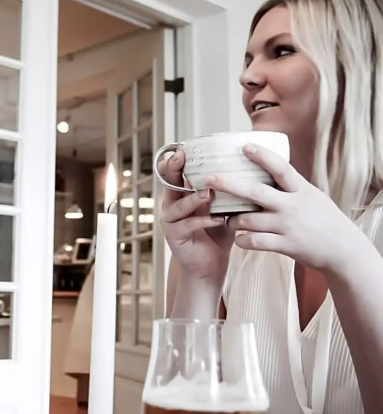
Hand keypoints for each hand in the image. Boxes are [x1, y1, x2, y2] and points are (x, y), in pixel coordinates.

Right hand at [159, 150, 233, 280]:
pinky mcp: (174, 237)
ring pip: (178, 206)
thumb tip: (247, 169)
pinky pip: (187, 225)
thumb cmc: (216, 234)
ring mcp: (171, 222)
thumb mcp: (221, 208)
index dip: (175, 161)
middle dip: (173, 170)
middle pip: (168, 184)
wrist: (210, 265)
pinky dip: (203, 221)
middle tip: (180, 158)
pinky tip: (218, 219)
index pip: (175, 174)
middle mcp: (172, 206)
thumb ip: (225, 192)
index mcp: (182, 196)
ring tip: (208, 194)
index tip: (182, 148)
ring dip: (193, 198)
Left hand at [204, 143, 360, 271]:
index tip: (245, 146)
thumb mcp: (312, 196)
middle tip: (209, 179)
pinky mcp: (284, 245)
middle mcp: (292, 206)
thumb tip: (268, 170)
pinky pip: (254, 242)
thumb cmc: (325, 220)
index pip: (280, 168)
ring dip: (233, 220)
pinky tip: (239, 239)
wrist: (344, 251)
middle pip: (255, 192)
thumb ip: (290, 186)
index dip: (262, 156)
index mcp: (301, 190)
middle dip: (228, 184)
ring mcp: (287, 226)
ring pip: (248, 220)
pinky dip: (242, 240)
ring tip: (228, 219)